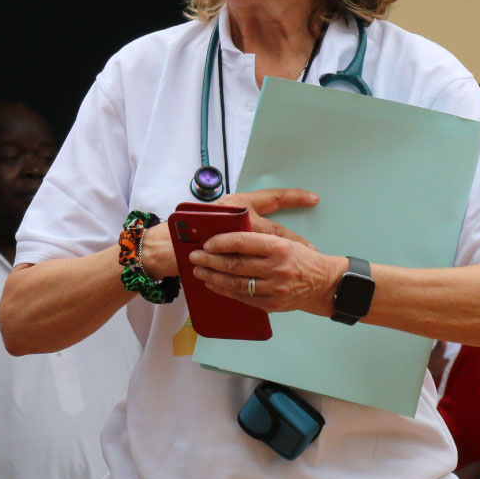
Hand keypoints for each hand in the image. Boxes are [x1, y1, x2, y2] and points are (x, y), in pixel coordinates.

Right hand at [138, 188, 317, 281]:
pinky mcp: (232, 261)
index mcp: (235, 203)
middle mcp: (234, 218)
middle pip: (272, 231)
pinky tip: (271, 280)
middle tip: (308, 250)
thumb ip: (235, 219)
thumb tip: (254, 220)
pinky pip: (252, 267)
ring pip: (265, 251)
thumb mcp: (215, 216)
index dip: (293, 197)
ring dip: (281, 261)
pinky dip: (262, 274)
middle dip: (292, 242)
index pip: (270, 198)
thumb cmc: (189, 228)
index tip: (313, 198)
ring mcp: (234, 240)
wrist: (166, 248)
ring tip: (294, 267)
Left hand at [187, 231, 345, 315]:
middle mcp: (277, 268)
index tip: (207, 242)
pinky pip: (243, 298)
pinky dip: (225, 291)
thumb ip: (259, 239)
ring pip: (236, 283)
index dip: (221, 242)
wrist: (324, 284)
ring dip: (213, 277)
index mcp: (279, 247)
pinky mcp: (272, 304)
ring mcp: (274, 289)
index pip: (243, 242)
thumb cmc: (301, 259)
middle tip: (195, 256)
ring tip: (199, 270)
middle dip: (210, 260)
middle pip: (235, 263)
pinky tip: (214, 284)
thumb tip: (228, 236)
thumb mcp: (285, 241)